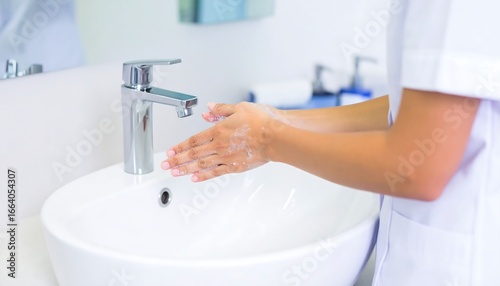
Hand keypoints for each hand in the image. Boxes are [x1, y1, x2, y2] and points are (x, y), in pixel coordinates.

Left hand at [161, 102, 286, 181]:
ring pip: (202, 164)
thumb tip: (208, 109)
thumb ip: (221, 110)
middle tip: (166, 165)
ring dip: (186, 169)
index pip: (194, 140)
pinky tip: (195, 178)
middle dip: (178, 160)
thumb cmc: (262, 121)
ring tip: (175, 173)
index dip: (180, 146)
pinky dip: (204, 176)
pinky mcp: (236, 166)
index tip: (170, 151)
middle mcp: (220, 145)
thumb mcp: (239, 108)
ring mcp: (227, 157)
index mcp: (219, 130)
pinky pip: (216, 172)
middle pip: (194, 154)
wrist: (276, 137)